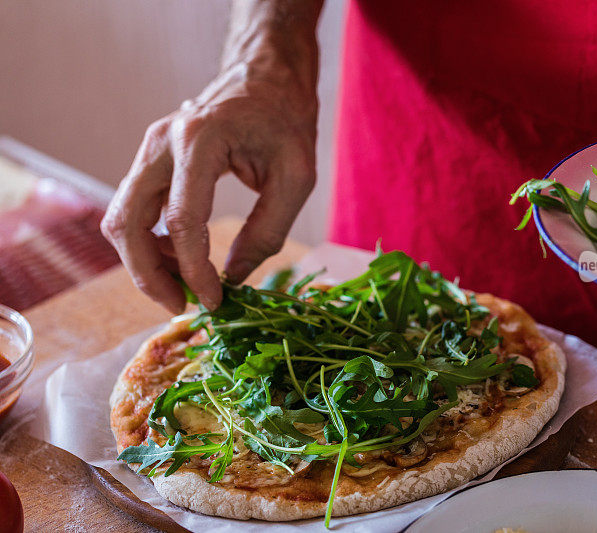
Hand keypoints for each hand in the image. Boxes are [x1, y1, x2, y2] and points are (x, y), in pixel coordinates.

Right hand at [101, 64, 317, 312]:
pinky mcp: (149, 161)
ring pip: (120, 219)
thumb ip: (268, 230)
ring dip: (144, 262)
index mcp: (200, 140)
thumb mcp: (296, 178)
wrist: (264, 79)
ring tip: (186, 287)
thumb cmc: (285, 123)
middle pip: (126, 222)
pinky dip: (148, 243)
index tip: (214, 302)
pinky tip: (181, 260)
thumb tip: (233, 278)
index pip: (181, 220)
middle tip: (182, 306)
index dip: (193, 270)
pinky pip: (133, 210)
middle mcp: (161, 143)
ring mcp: (148, 150)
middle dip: (148, 275)